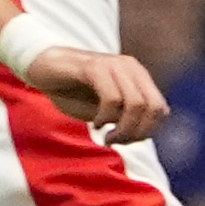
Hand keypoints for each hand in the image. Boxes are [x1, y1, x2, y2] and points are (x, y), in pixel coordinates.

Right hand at [25, 44, 169, 142]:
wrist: (43, 67)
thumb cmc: (74, 91)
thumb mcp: (104, 110)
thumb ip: (125, 118)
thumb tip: (143, 133)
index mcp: (138, 77)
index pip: (161, 111)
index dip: (148, 132)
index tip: (125, 141)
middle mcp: (131, 67)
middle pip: (153, 108)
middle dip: (137, 133)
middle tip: (115, 141)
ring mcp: (113, 65)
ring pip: (136, 104)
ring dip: (122, 129)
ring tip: (105, 136)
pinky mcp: (93, 67)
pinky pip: (112, 98)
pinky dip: (106, 117)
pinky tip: (96, 124)